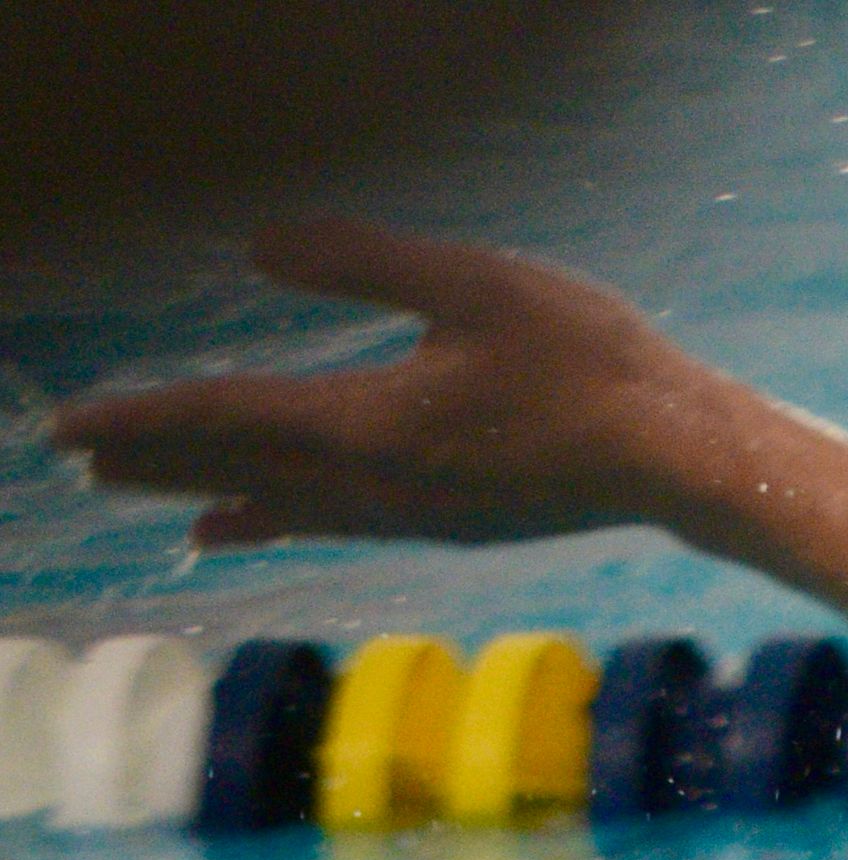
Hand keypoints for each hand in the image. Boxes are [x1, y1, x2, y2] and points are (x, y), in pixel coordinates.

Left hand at [50, 219, 726, 548]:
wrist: (678, 459)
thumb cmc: (587, 363)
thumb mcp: (473, 285)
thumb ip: (364, 263)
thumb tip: (257, 247)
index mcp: (369, 422)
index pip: (228, 417)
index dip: (144, 418)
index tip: (69, 428)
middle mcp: (376, 482)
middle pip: (241, 470)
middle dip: (159, 460)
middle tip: (83, 458)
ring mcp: (414, 512)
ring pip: (287, 504)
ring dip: (214, 494)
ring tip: (161, 504)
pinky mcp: (449, 522)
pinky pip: (336, 522)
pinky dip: (279, 520)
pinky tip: (258, 524)